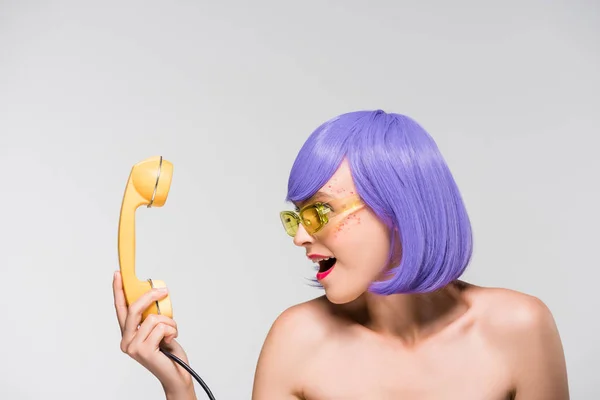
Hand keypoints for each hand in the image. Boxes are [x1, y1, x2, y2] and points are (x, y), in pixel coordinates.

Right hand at [113, 271, 195, 398]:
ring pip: (153, 318)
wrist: (176, 373)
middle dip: (150, 296)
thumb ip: (152, 316)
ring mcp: (133, 347)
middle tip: (163, 291)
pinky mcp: (143, 350)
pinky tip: (171, 341)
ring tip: (171, 333)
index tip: (118, 274)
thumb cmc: (168, 351)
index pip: (121, 308)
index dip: (118, 290)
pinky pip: (161, 327)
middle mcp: (126, 340)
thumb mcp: (159, 329)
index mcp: (128, 333)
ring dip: (169, 322)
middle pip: (134, 309)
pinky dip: (172, 330)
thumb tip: (155, 296)